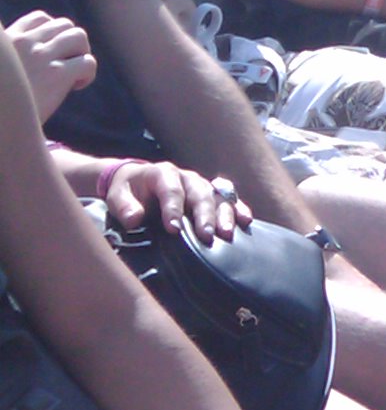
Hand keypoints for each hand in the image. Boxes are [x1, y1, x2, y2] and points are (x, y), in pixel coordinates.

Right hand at [5, 10, 95, 120]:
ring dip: (82, 53)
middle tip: (65, 66)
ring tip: (72, 74)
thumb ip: (17, 56)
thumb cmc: (2, 104)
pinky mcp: (56, 75)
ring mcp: (40, 56)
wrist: (1, 127)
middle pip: (65, 25)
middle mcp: (22, 43)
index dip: (53, 33)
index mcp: (6, 40)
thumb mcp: (5, 72)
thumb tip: (43, 48)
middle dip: (71, 44)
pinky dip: (88, 73)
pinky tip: (75, 86)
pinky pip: (88, 61)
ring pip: (79, 36)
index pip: (40, 18)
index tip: (52, 52)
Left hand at [102, 161, 250, 240]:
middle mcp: (187, 177)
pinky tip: (245, 221)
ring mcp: (202, 185)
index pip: (171, 190)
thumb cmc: (127, 190)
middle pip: (200, 194)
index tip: (174, 228)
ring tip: (226, 234)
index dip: (173, 209)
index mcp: (163, 174)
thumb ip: (124, 206)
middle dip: (205, 215)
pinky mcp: (211, 194)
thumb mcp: (117, 195)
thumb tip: (135, 219)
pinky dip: (238, 209)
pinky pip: (229, 199)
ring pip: (218, 196)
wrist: (136, 181)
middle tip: (207, 236)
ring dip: (224, 215)